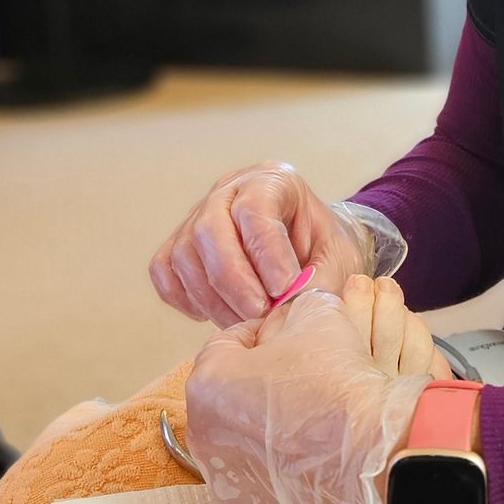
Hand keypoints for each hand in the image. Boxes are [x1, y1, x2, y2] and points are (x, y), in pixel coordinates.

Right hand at [149, 161, 366, 327]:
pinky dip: (185, 299)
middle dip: (234, 278)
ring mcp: (196, 216)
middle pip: (210, 229)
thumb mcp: (338, 257)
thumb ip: (322, 278)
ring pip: (184, 254)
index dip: (267, 252)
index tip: (284, 288)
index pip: (256, 209)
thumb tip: (292, 300)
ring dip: (212, 298)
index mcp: (272, 181)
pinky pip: (165, 272)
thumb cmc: (323, 249)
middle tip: (259, 312)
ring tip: (244, 323)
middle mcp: (228, 191)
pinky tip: (216, 313)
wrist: (308, 250)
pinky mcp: (177, 245)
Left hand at [186, 276, 444, 503]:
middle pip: (230, 396)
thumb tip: (287, 318)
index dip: (264, 334)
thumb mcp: (317, 316)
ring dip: (267, 430)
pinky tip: (310, 463)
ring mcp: (221, 482)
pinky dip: (277, 474)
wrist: (369, 457)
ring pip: (241, 443)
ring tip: (313, 423)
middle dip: (262, 384)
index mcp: (206, 382)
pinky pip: (257, 486)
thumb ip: (292, 309)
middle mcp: (201, 436)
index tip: (293, 338)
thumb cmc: (337, 383)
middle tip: (306, 380)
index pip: (228, 344)